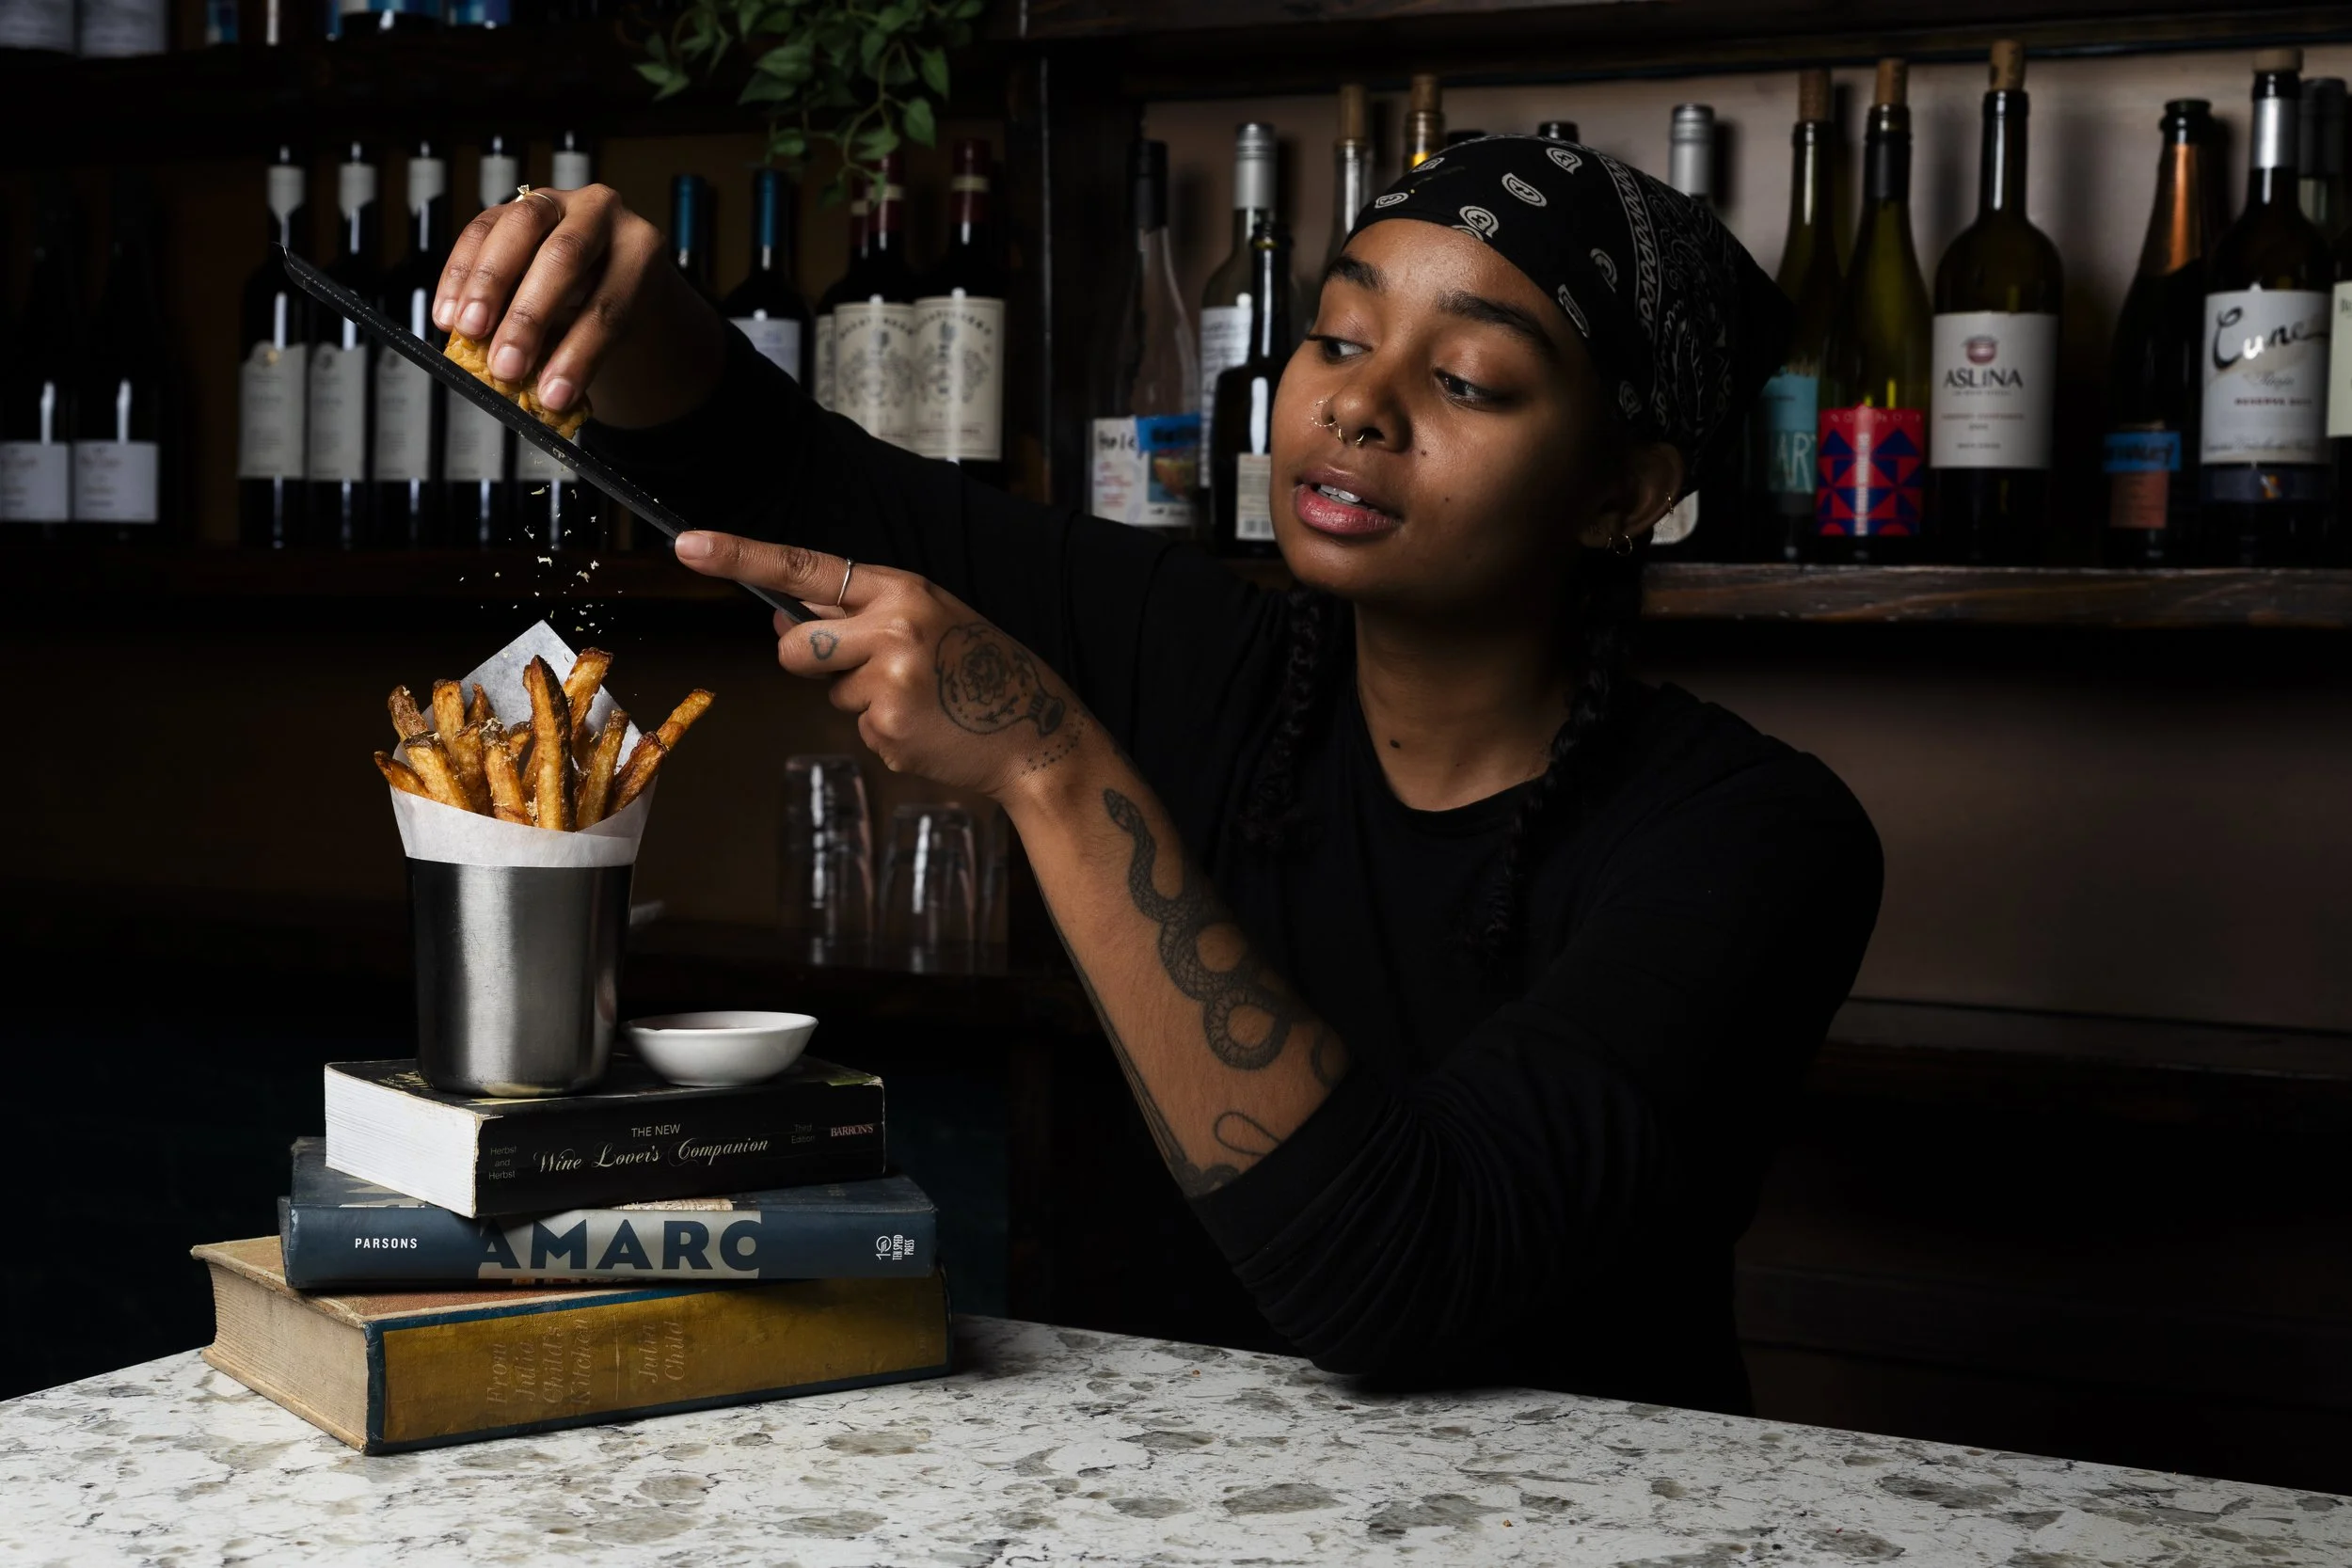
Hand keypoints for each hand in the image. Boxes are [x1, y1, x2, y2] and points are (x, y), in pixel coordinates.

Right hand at [429, 183, 724, 428]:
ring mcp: (558, 201)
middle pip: (565, 256)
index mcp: (641, 250)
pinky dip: (460, 274)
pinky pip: (480, 230)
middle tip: (504, 365)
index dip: (580, 355)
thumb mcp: (609, 334)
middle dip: (529, 316)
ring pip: (518, 229)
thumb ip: (573, 352)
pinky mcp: (513, 204)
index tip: (553, 397)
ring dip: (487, 285)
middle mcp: (603, 213)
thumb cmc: (607, 307)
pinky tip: (448, 315)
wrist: (602, 266)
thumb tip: (535, 392)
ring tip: (468, 332)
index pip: (611, 305)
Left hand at [675, 531, 1097, 800]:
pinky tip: (927, 730)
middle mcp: (892, 627)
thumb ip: (861, 617)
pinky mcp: (886, 728)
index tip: (688, 545)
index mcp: (903, 589)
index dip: (741, 555)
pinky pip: (856, 729)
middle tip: (866, 673)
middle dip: (809, 665)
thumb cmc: (983, 674)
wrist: (1037, 735)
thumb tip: (786, 623)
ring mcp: (888, 680)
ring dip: (861, 701)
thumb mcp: (931, 621)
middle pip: (796, 647)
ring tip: (920, 701)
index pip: (807, 566)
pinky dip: (885, 733)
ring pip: (829, 694)